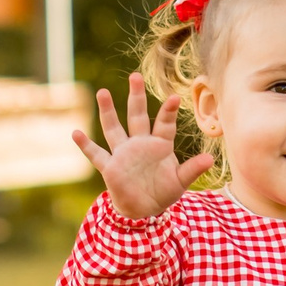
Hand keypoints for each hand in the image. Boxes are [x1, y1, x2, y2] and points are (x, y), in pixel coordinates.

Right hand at [73, 73, 217, 221]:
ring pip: (114, 128)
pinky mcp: (110, 167)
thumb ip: (192, 169)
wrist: (143, 209)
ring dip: (108, 112)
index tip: (174, 98)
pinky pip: (96, 154)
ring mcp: (123, 153)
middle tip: (135, 76)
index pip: (164, 124)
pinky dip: (86, 146)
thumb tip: (210, 159)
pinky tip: (75, 133)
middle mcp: (140, 144)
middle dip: (136, 97)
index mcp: (159, 144)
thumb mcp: (180, 181)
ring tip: (103, 92)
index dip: (168, 112)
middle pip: (137, 116)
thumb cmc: (163, 192)